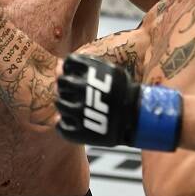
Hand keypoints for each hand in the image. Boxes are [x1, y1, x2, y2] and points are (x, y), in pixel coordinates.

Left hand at [55, 54, 181, 150]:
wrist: (137, 118)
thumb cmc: (123, 93)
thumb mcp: (109, 72)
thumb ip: (84, 66)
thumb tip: (57, 65)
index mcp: (92, 71)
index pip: (68, 64)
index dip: (70, 70)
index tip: (76, 76)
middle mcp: (84, 89)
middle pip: (62, 83)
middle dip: (66, 87)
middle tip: (74, 93)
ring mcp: (81, 111)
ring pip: (59, 104)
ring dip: (64, 104)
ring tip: (76, 107)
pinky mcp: (80, 131)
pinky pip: (60, 126)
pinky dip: (63, 123)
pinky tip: (73, 121)